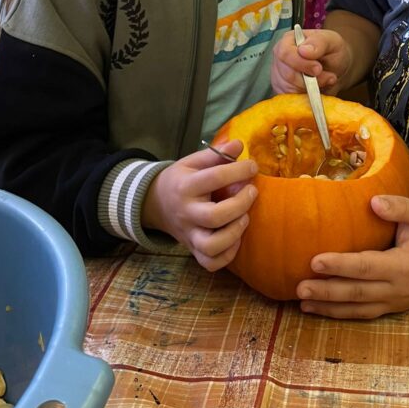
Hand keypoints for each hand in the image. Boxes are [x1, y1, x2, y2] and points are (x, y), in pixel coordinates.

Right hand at [141, 140, 257, 270]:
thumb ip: (216, 154)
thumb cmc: (181, 179)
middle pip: (215, 216)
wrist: (156, 203)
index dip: (239, 170)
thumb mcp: (193, 162)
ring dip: (235, 233)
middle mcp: (186, 213)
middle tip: (252, 192)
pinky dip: (227, 255)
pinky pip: (210, 262)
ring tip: (244, 217)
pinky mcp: (193, 249)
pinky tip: (236, 238)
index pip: (214, 178)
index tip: (253, 166)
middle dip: (240, 204)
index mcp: (185, 186)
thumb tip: (239, 144)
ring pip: (211, 246)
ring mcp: (189, 235)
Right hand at [271, 28, 351, 94]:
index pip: (285, 54)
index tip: (318, 69)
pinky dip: (308, 97)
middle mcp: (280, 58)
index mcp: (289, 41)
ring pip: (290, 89)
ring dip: (312, 89)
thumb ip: (319, 42)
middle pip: (288, 74)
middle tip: (328, 77)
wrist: (338, 69)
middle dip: (310, 79)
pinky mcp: (283, 91)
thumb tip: (303, 50)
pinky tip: (317, 89)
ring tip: (326, 81)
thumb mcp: (332, 41)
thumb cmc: (333, 52)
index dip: (301, 63)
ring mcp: (279, 76)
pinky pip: (292, 99)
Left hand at [295, 196, 408, 317]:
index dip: (340, 265)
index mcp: (403, 265)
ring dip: (328, 308)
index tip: (314, 261)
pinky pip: (363, 314)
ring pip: (357, 309)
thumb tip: (373, 202)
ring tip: (302, 303)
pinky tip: (319, 310)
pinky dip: (340, 314)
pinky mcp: (392, 308)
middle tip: (299, 287)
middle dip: (326, 291)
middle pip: (356, 293)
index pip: (365, 266)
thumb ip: (398, 207)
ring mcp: (395, 302)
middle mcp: (397, 289)